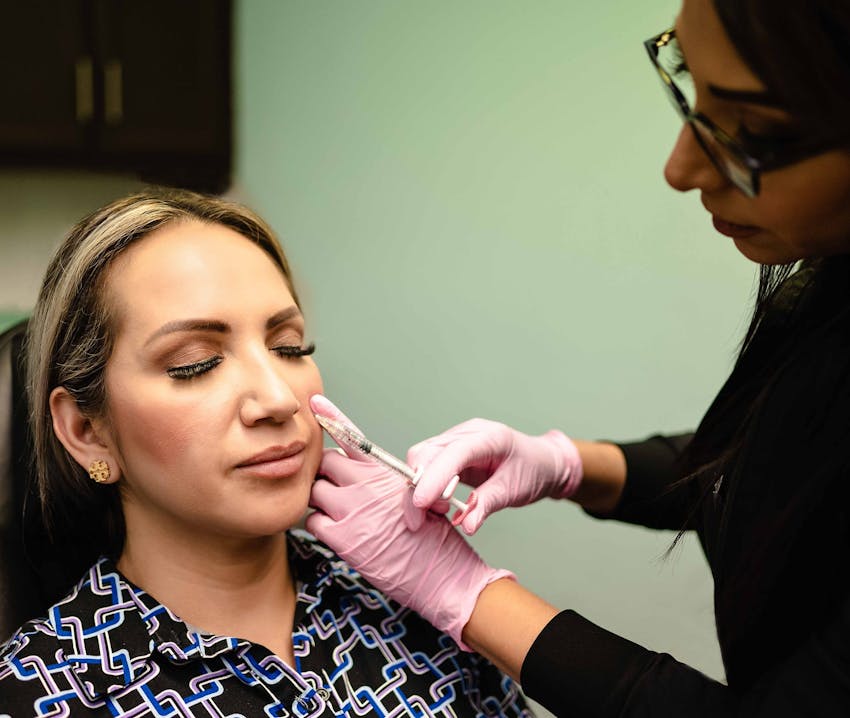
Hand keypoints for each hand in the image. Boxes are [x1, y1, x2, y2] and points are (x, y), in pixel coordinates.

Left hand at [308, 395, 513, 648]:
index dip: (332, 418)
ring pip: (314, 491)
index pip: (353, 438)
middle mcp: (366, 486)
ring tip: (339, 514)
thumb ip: (384, 482)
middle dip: (326, 473)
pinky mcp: (342, 539)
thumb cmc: (434, 539)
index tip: (315, 404)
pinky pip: (312, 521)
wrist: (442, 575)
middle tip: (336, 488)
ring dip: (320, 500)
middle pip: (326, 463)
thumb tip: (362, 475)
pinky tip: (337, 533)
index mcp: (386, 473)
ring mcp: (351, 511)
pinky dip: (319, 525)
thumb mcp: (415, 498)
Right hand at [407, 418, 582, 533]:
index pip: (453, 453)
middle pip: (427, 453)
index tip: (420, 503)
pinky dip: (424, 487)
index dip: (433, 477)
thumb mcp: (515, 490)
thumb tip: (465, 525)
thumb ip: (487, 505)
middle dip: (416, 487)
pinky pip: (426, 466)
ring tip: (439, 511)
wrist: (542, 461)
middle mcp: (468, 433)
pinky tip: (436, 505)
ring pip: (421, 459)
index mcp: (489, 437)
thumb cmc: (533, 471)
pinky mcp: (450, 452)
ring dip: (418, 488)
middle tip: (421, 520)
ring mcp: (456, 440)